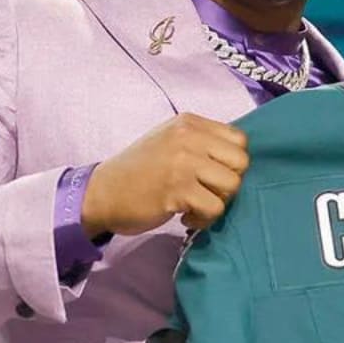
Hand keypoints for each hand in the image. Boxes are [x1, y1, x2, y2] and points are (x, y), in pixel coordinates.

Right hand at [82, 113, 249, 236]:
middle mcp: (188, 137)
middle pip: (241, 161)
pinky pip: (214, 208)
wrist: (102, 193)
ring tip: (196, 206)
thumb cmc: (140, 170)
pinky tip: (185, 216)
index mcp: (189, 123)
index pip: (239, 139)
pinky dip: (203, 219)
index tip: (212, 175)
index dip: (232, 162)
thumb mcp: (170, 140)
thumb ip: (201, 142)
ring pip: (232, 185)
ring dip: (218, 203)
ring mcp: (182, 163)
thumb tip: (238, 158)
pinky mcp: (177, 190)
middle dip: (230, 183)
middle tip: (207, 192)